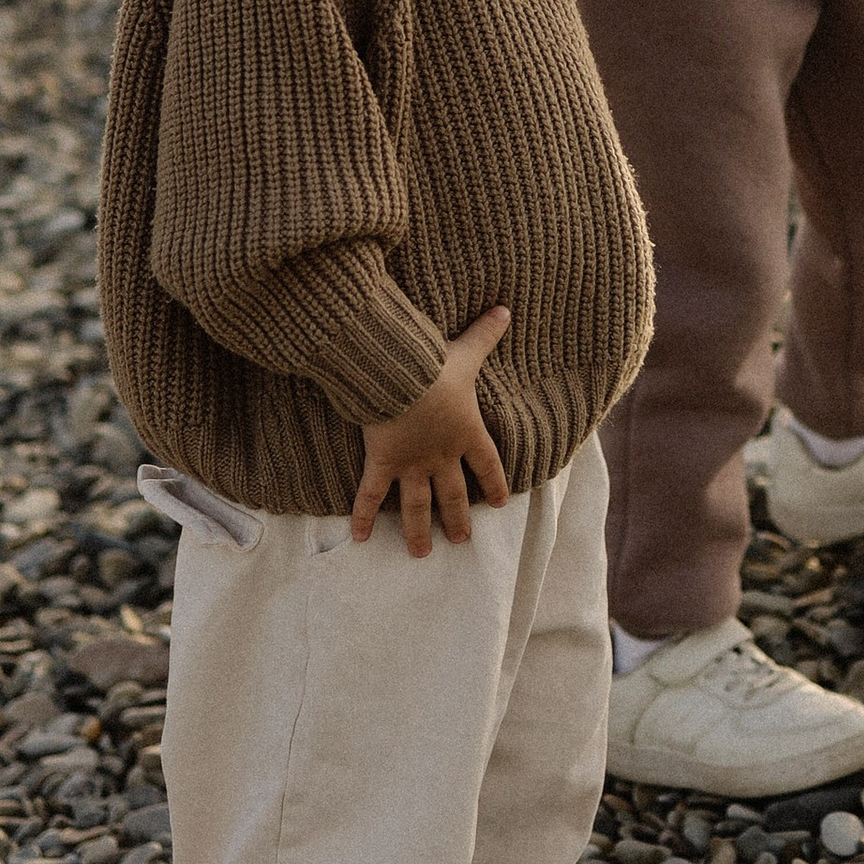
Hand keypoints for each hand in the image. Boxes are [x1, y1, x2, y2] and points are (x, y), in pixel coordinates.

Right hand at [351, 305, 511, 553]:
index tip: (500, 502)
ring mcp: (411, 465)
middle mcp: (442, 456)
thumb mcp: (465, 350)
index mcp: (467, 433)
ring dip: (419, 531)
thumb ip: (486, 333)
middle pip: (454, 495)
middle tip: (461, 540)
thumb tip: (506, 309)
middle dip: (458, 519)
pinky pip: (371, 497)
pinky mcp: (381, 464)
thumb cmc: (433, 364)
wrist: (398, 375)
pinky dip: (364, 517)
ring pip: (417, 506)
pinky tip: (358, 538)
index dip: (494, 483)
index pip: (487, 464)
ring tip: (421, 554)